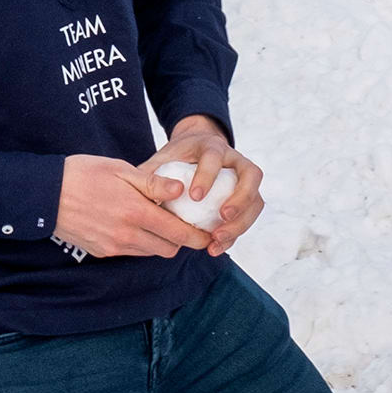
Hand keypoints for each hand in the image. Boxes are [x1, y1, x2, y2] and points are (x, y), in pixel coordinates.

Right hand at [57, 155, 209, 258]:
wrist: (44, 194)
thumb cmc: (83, 174)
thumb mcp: (121, 170)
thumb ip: (153, 183)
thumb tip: (181, 191)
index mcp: (136, 213)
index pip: (178, 233)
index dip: (198, 236)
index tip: (208, 234)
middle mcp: (126, 235)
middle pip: (168, 249)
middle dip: (180, 240)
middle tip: (182, 224)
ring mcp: (113, 246)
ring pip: (150, 252)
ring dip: (159, 242)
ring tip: (158, 222)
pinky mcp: (101, 252)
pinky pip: (130, 252)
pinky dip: (139, 243)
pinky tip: (134, 225)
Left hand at [138, 114, 263, 254]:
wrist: (198, 149)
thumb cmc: (178, 156)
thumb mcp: (163, 158)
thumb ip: (151, 173)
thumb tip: (135, 193)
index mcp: (212, 146)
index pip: (215, 157)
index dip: (208, 176)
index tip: (194, 196)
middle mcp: (235, 159)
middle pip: (250, 175)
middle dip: (239, 199)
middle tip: (222, 219)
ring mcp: (245, 177)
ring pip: (256, 198)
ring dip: (242, 221)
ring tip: (218, 239)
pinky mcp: (248, 195)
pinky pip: (251, 214)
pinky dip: (236, 232)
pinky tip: (217, 246)